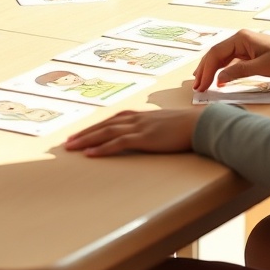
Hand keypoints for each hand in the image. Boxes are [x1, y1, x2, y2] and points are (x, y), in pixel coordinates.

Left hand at [65, 109, 201, 156]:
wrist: (201, 124)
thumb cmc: (187, 126)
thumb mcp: (166, 125)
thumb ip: (154, 128)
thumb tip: (151, 135)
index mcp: (141, 116)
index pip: (112, 120)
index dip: (95, 127)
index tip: (82, 134)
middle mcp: (136, 119)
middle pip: (103, 125)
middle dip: (84, 134)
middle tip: (67, 143)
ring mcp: (139, 127)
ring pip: (106, 133)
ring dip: (86, 140)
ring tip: (71, 148)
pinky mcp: (144, 138)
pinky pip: (118, 143)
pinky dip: (102, 148)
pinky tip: (90, 154)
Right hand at [192, 29, 269, 90]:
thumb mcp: (262, 67)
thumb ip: (239, 71)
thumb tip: (219, 78)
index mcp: (241, 38)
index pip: (216, 53)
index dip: (206, 69)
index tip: (201, 85)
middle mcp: (239, 39)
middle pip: (215, 54)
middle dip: (204, 70)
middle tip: (197, 87)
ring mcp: (242, 46)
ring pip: (220, 57)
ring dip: (210, 70)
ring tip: (200, 83)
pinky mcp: (247, 53)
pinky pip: (228, 61)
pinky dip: (220, 70)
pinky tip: (216, 79)